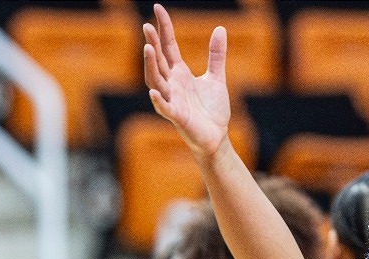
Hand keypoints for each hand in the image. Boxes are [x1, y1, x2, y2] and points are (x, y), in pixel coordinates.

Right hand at [143, 5, 232, 161]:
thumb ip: (216, 55)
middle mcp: (172, 84)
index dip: (164, 28)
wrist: (217, 137)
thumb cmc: (212, 110)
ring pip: (155, 81)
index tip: (158, 8)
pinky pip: (164, 107)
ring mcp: (172, 100)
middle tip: (148, 26)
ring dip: (150, 66)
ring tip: (148, 49)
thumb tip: (220, 28)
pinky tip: (154, 92)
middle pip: (158, 61)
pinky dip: (159, 100)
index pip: (168, 46)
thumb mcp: (216, 78)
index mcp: (179, 73)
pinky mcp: (177, 117)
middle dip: (152, 44)